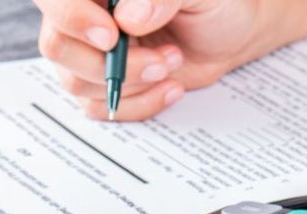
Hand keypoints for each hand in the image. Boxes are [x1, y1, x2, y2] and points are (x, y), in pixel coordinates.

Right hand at [33, 0, 306, 120]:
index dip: (72, 17)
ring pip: (73, 81)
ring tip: (173, 71)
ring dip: (126, 88)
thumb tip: (131, 14)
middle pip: (55, 44)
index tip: (111, 34)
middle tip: (158, 60)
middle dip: (108, 64)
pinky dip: (136, 108)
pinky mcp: (116, 81)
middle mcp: (90, 12)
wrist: (250, 22)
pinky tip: (170, 89)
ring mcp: (98, 49)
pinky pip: (101, 107)